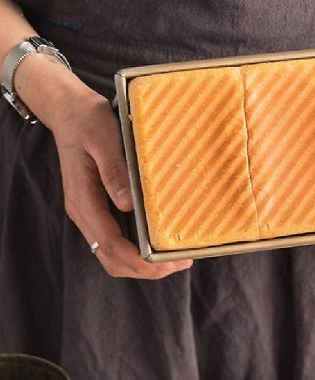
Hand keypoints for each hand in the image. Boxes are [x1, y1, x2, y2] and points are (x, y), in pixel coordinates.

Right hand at [17, 56, 192, 278]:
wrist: (70, 111)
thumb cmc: (88, 121)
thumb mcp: (103, 138)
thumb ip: (114, 171)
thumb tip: (128, 205)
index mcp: (83, 200)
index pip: (109, 244)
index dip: (137, 261)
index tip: (163, 264)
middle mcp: (85, 213)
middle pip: (111, 258)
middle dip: (144, 269)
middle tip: (179, 263)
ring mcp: (91, 212)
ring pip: (113, 254)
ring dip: (142, 263)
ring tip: (174, 258)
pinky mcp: (100, 207)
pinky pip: (116, 239)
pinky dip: (137, 249)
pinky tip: (158, 241)